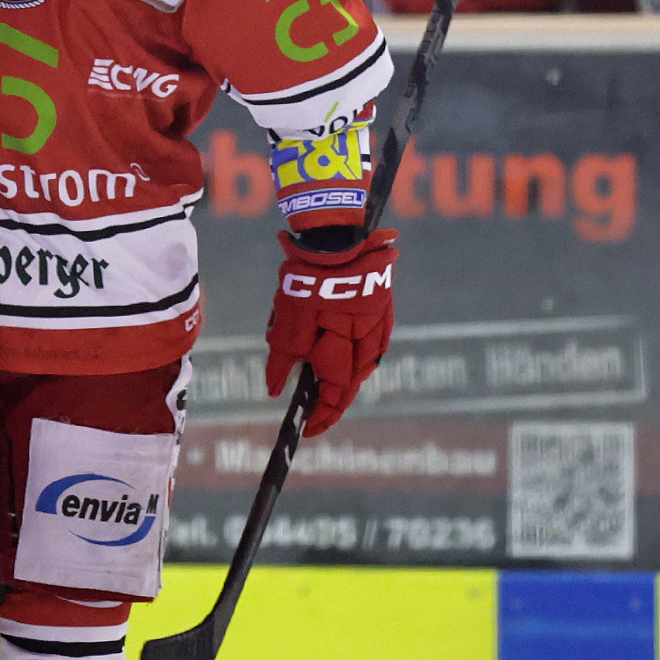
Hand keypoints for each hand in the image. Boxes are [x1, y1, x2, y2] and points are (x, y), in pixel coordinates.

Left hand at [266, 226, 396, 436]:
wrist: (333, 230)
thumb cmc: (304, 272)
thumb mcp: (287, 316)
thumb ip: (282, 356)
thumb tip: (276, 392)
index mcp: (341, 336)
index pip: (336, 389)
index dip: (322, 413)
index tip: (308, 429)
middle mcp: (366, 333)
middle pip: (354, 380)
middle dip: (335, 400)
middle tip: (318, 414)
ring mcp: (379, 319)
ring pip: (369, 362)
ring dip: (351, 379)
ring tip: (333, 390)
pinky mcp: (384, 304)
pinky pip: (378, 341)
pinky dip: (365, 355)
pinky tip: (354, 361)